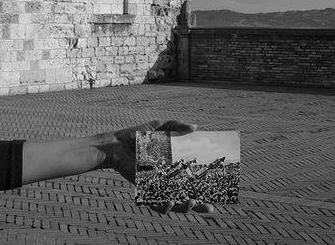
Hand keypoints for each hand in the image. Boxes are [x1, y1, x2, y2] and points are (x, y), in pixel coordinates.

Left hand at [97, 120, 214, 214]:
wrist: (116, 144)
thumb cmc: (137, 135)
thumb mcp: (159, 127)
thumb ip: (176, 126)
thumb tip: (195, 127)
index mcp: (172, 166)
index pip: (191, 180)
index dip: (204, 188)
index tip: (218, 191)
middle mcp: (165, 178)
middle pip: (185, 196)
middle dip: (198, 205)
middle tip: (211, 208)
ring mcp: (155, 185)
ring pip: (172, 203)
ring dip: (184, 207)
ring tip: (193, 203)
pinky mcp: (144, 188)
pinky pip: (155, 202)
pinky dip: (164, 205)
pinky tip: (171, 200)